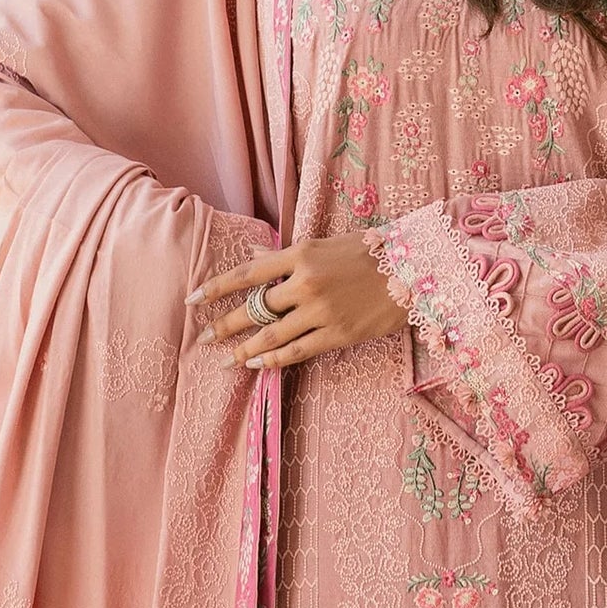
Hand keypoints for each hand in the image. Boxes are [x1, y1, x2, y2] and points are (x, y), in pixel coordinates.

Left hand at [188, 233, 408, 370]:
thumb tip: (252, 256)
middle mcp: (305, 282)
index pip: (246, 274)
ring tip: (226, 359)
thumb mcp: (325, 244)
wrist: (414, 269)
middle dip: (224, 325)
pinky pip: (297, 351)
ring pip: (271, 335)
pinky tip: (257, 364)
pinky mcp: (338, 334)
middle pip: (254, 309)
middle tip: (203, 338)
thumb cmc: (370, 252)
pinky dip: (273, 359)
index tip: (192, 299)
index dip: (215, 288)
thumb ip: (286, 256)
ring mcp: (321, 310)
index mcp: (300, 254)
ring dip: (244, 349)